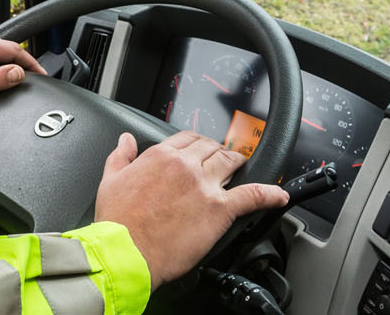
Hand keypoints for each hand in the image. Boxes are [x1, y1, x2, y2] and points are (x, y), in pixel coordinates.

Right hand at [94, 131, 289, 286]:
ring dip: (239, 165)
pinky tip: (279, 195)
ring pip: (232, 163)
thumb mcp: (111, 180)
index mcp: (161, 156)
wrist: (125, 251)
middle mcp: (185, 166)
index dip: (198, 145)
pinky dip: (269, 194)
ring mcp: (204, 186)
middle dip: (219, 153)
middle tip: (223, 161)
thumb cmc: (117, 222)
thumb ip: (120, 156)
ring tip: (244, 169)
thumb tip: (125, 140)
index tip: (201, 151)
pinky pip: (252, 195)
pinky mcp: (219, 210)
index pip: (189, 139)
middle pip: (213, 148)